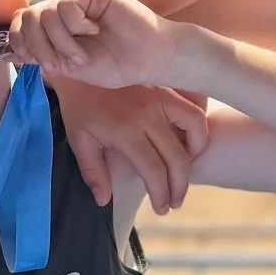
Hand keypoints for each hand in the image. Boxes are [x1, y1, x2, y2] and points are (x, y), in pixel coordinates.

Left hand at [11, 0, 182, 89]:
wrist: (147, 60)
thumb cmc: (115, 63)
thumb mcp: (69, 66)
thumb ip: (42, 56)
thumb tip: (8, 54)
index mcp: (55, 24)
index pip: (20, 22)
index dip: (19, 43)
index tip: (36, 63)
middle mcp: (63, 6)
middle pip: (27, 17)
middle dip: (38, 47)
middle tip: (59, 65)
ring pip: (45, 14)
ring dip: (62, 43)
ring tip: (83, 54)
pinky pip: (65, 6)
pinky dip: (76, 27)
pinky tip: (95, 30)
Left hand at [54, 81, 210, 212]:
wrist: (79, 66)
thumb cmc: (79, 105)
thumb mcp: (79, 140)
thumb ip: (93, 172)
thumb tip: (104, 201)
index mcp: (126, 131)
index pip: (155, 171)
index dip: (161, 194)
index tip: (161, 208)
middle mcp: (149, 115)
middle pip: (178, 157)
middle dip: (179, 186)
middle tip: (174, 201)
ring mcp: (161, 97)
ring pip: (195, 127)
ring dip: (195, 153)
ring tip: (185, 170)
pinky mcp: (166, 86)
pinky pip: (192, 107)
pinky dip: (197, 126)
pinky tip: (187, 140)